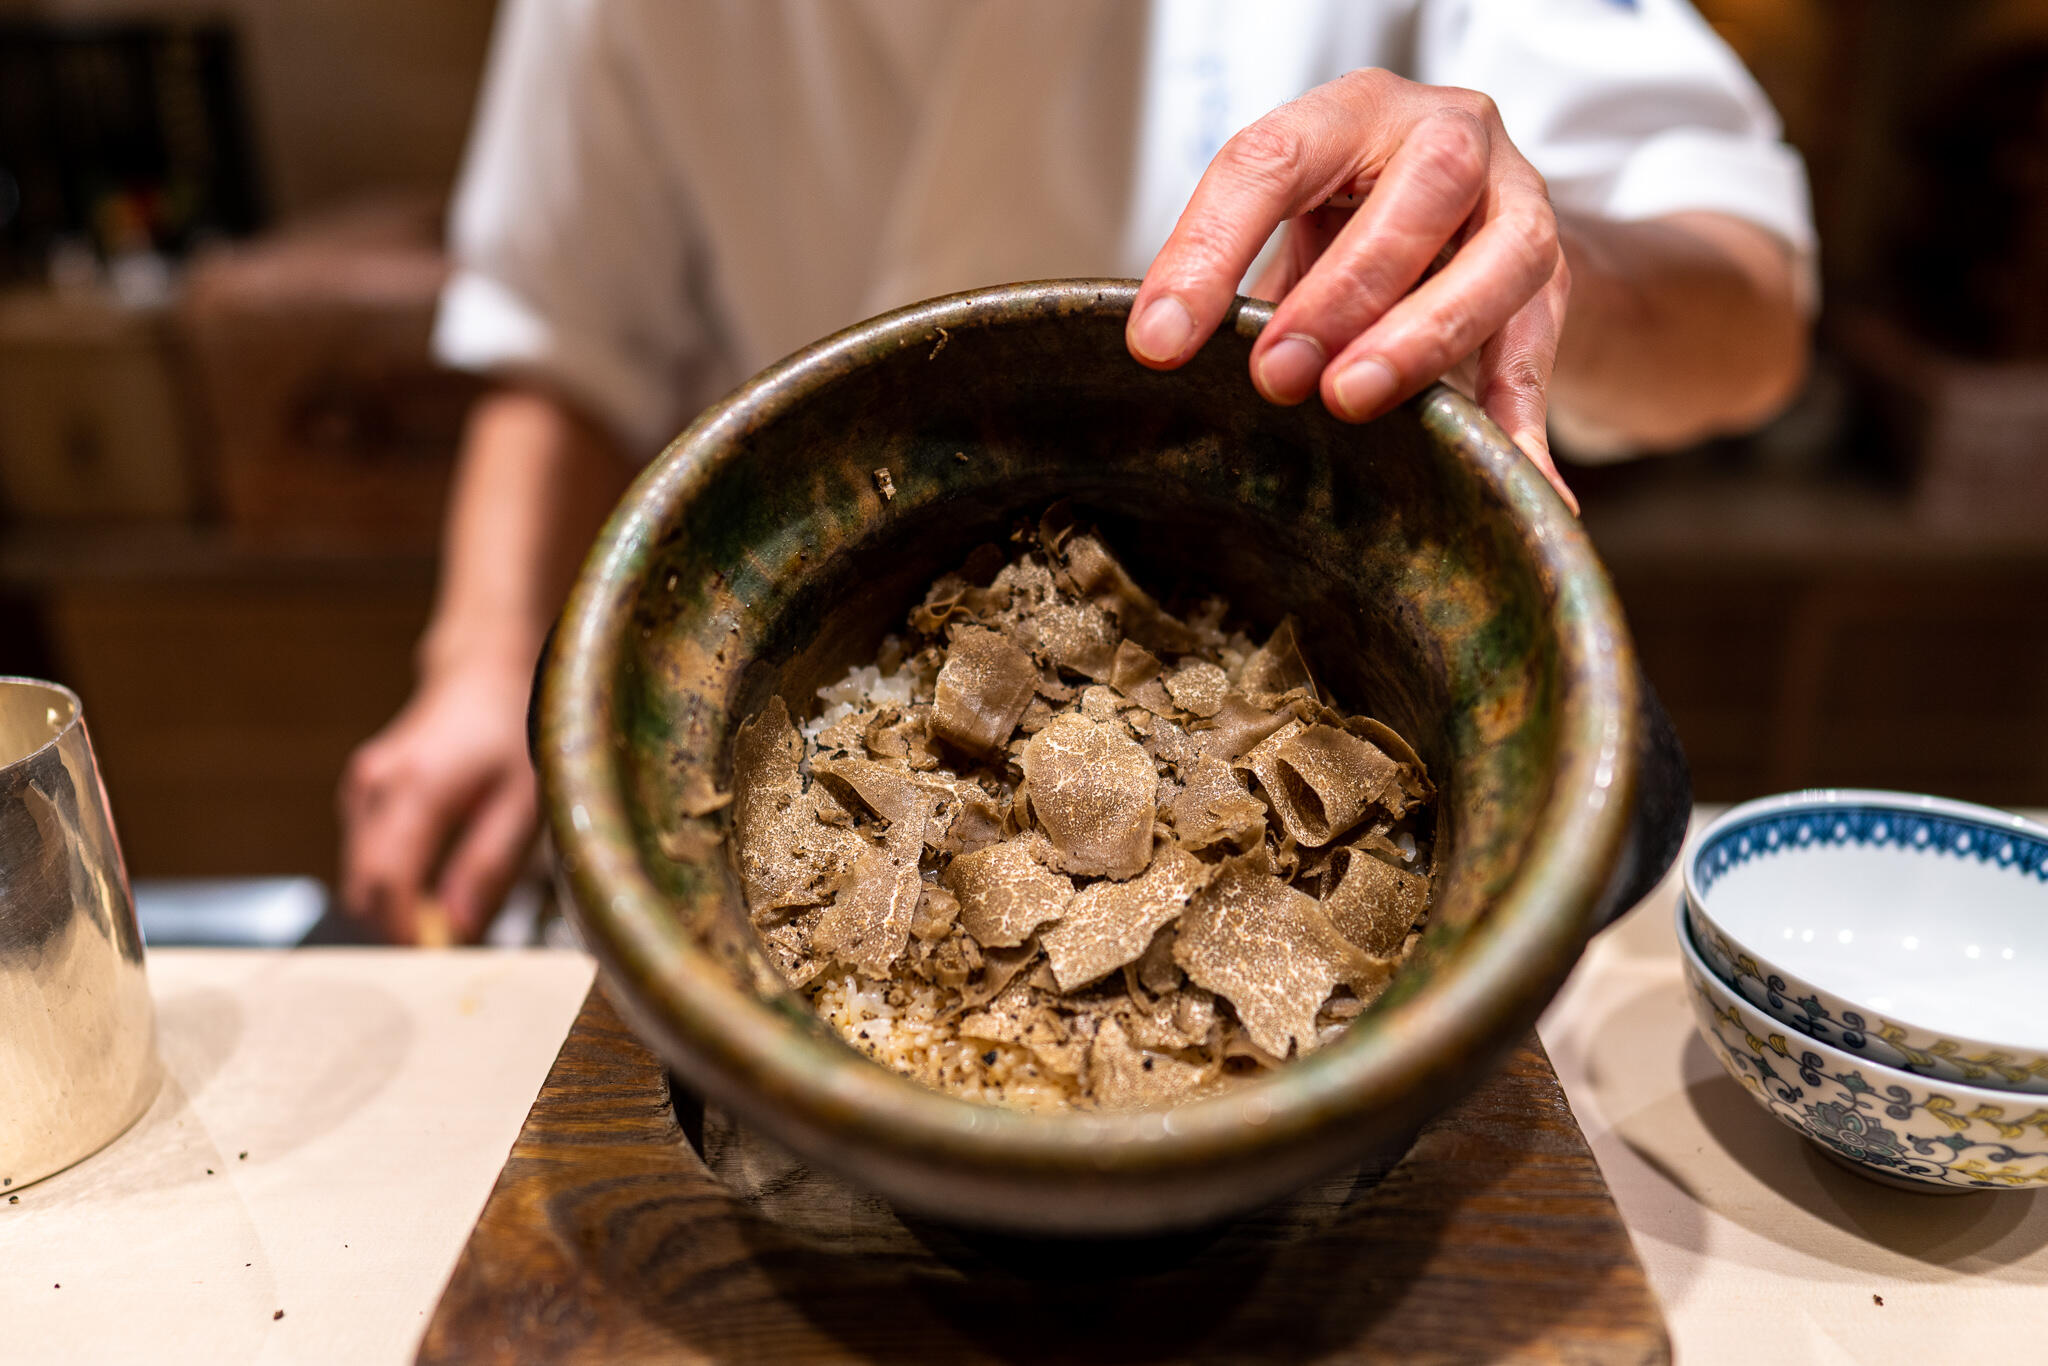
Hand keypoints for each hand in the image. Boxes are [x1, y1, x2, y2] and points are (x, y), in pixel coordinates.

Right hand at [338, 650, 538, 943]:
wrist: (484, 670)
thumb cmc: (513, 729)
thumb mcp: (522, 801)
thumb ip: (487, 865)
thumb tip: (456, 927)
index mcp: (416, 791)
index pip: (387, 883)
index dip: (403, 931)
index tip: (431, 960)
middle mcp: (374, 788)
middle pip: (362, 886)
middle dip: (395, 924)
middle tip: (443, 947)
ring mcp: (362, 787)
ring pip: (359, 872)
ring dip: (392, 902)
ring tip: (445, 914)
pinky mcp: (362, 791)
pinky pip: (365, 851)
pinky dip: (390, 877)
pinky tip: (431, 881)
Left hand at [1127, 68, 1575, 509]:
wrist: (1465, 218)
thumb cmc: (1350, 220)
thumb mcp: (1285, 226)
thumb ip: (1237, 278)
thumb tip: (1163, 348)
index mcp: (1353, 113)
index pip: (1271, 160)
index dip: (1210, 251)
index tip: (1162, 341)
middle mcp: (1448, 137)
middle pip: (1421, 189)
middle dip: (1343, 291)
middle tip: (1281, 376)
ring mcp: (1517, 200)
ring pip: (1504, 255)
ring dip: (1426, 336)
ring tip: (1358, 400)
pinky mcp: (1556, 278)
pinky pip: (1541, 351)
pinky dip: (1518, 421)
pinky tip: (1511, 479)